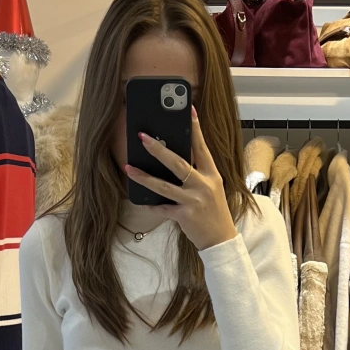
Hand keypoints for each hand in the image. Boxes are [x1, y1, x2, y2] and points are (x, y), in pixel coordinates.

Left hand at [124, 107, 237, 252]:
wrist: (221, 239)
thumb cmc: (214, 212)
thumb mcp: (211, 188)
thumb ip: (197, 174)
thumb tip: (174, 159)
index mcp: (211, 175)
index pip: (202, 147)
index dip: (195, 129)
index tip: (189, 110)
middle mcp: (203, 185)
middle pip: (178, 163)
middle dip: (158, 149)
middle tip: (143, 137)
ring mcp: (194, 200)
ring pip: (164, 186)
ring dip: (144, 177)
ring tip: (128, 167)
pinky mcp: (185, 215)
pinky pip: (162, 209)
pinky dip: (150, 205)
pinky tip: (140, 200)